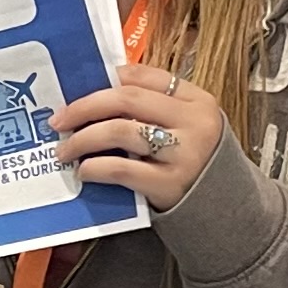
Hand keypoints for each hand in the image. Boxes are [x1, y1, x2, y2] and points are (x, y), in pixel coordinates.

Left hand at [55, 60, 234, 212]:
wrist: (228, 211)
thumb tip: (99, 95)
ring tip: (65, 150)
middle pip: (127, 99)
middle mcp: (194, 122)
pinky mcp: (170, 185)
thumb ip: (155, 109)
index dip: (107, 79)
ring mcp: (183, 154)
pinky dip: (96, 168)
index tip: (79, 90)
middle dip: (85, 107)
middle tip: (60, 120)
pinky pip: (122, 169)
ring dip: (83, 139)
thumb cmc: (196, 164)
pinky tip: (84, 171)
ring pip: (120, 131)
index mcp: (197, 101)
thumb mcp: (187, 128)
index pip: (145, 76)